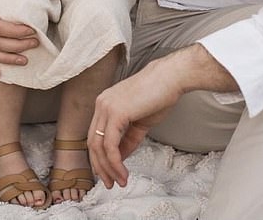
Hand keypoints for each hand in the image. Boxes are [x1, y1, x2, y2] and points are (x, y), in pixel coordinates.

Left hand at [88, 45, 237, 188]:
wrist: (170, 79)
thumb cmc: (158, 95)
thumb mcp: (139, 121)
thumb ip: (127, 138)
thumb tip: (120, 157)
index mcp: (104, 103)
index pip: (94, 134)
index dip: (99, 157)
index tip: (108, 173)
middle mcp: (101, 104)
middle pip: (92, 142)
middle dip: (100, 166)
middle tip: (110, 183)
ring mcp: (106, 107)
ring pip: (98, 146)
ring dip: (108, 168)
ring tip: (120, 181)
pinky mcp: (116, 113)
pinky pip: (109, 144)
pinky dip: (115, 162)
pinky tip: (123, 172)